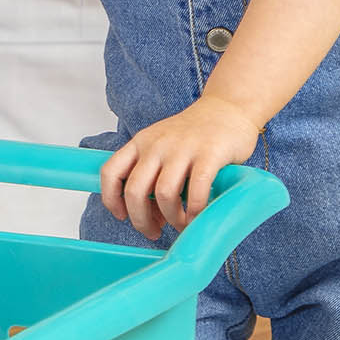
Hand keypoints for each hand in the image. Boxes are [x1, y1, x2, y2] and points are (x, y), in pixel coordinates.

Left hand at [100, 93, 261, 238]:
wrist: (228, 107)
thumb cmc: (195, 134)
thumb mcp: (162, 145)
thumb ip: (152, 174)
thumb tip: (152, 216)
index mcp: (140, 143)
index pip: (111, 172)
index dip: (111, 199)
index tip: (122, 216)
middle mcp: (157, 145)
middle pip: (135, 190)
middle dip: (141, 220)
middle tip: (153, 232)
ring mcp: (183, 148)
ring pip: (164, 194)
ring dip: (171, 218)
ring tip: (181, 224)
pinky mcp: (209, 153)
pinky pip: (196, 189)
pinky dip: (195, 210)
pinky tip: (198, 216)